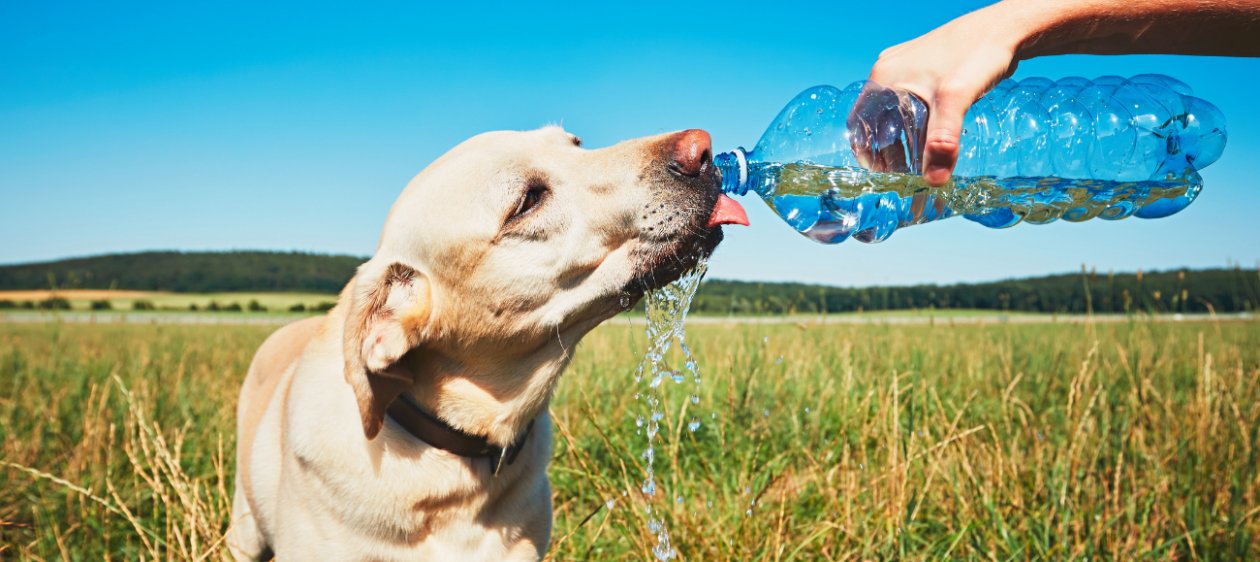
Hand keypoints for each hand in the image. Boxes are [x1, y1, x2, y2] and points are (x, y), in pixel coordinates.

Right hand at [862, 3, 1022, 185]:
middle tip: (902, 174)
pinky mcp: (925, 68)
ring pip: (895, 112)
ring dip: (902, 137)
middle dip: (886, 149)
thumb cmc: (977, 54)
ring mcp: (907, 68)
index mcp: (884, 77)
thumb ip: (943, 141)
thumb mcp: (956, 100)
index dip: (866, 151)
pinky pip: (911, 102)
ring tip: (917, 161)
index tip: (880, 175)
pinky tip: (932, 136)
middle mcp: (890, 70)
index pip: (860, 122)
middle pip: (877, 119)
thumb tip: (934, 181)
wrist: (1005, 28)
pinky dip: (916, 123)